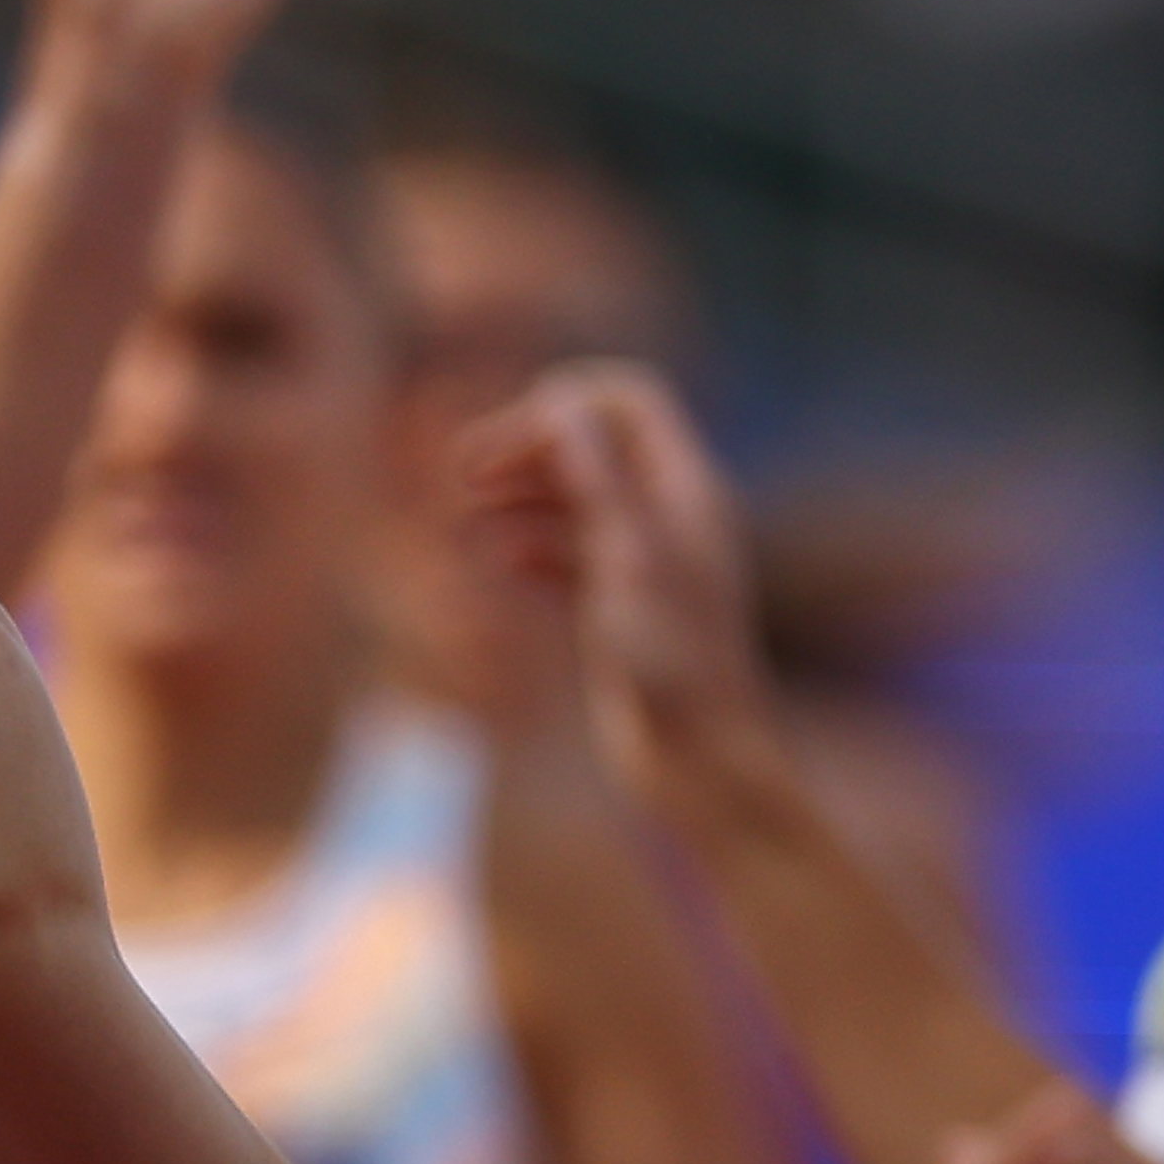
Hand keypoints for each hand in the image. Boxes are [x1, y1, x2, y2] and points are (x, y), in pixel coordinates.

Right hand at [458, 363, 776, 801]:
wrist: (700, 764)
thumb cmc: (674, 665)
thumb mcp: (629, 557)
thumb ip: (596, 475)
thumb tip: (558, 400)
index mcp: (687, 491)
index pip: (629, 399)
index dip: (564, 404)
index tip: (507, 443)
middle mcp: (671, 517)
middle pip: (596, 441)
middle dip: (529, 446)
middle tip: (463, 472)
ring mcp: (646, 563)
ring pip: (576, 499)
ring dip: (520, 498)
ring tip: (464, 522)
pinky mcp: (622, 610)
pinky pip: (571, 555)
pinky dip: (530, 548)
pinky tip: (496, 566)